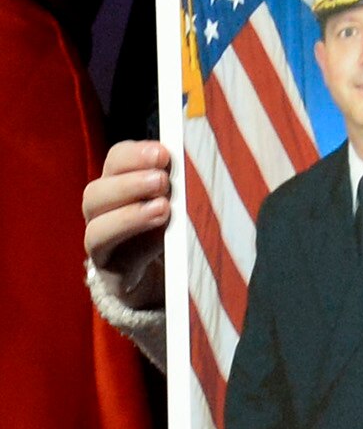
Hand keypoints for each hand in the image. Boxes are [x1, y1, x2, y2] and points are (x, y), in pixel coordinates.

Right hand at [82, 140, 170, 306]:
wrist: (167, 275)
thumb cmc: (175, 226)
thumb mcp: (181, 200)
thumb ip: (182, 182)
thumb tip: (202, 161)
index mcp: (121, 181)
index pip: (118, 158)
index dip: (137, 153)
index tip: (164, 153)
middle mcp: (103, 205)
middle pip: (98, 188)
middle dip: (130, 181)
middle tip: (162, 180)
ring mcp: (99, 232)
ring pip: (94, 216)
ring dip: (129, 209)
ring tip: (162, 205)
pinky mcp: (103, 259)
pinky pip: (99, 242)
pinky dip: (128, 228)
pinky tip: (156, 223)